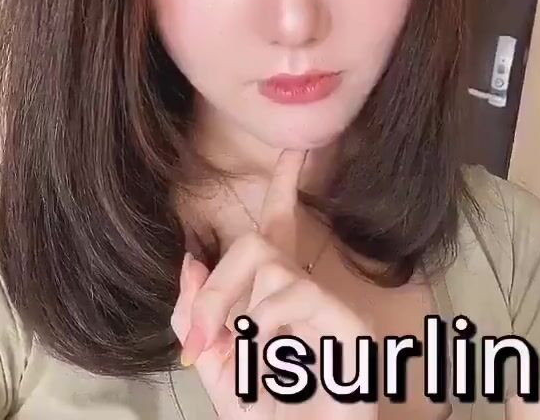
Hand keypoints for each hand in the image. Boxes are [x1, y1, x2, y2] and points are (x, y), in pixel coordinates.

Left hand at [171, 150, 377, 418]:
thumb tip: (191, 260)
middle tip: (204, 345)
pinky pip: (293, 292)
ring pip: (269, 265)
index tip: (296, 146)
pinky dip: (266, 327)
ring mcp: (328, 302)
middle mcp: (302, 288)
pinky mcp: (348, 322)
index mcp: (272, 295)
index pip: (278, 227)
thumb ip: (196, 316)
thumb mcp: (215, 366)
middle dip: (216, 291)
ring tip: (251, 366)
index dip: (285, 184)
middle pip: (255, 243)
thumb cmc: (267, 413)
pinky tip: (275, 362)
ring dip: (239, 318)